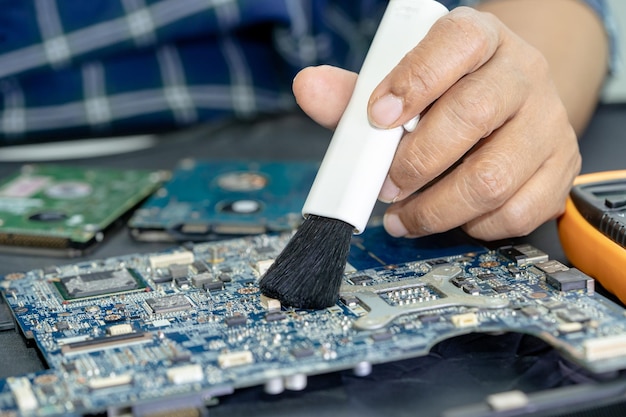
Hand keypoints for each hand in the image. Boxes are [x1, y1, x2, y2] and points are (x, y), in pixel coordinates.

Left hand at [292, 7, 580, 240]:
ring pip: (492, 177)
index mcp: (480, 39)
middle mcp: (523, 74)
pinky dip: (472, 226)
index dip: (413, 81)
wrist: (511, 106)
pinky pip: (516, 212)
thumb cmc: (449, 94)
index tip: (376, 116)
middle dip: (415, 162)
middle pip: (473, 115)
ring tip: (403, 215)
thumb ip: (356, 91)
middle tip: (384, 185)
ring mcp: (548, 124)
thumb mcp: (403, 82)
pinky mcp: (560, 169)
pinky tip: (451, 218)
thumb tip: (308, 89)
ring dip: (435, 208)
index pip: (456, 44)